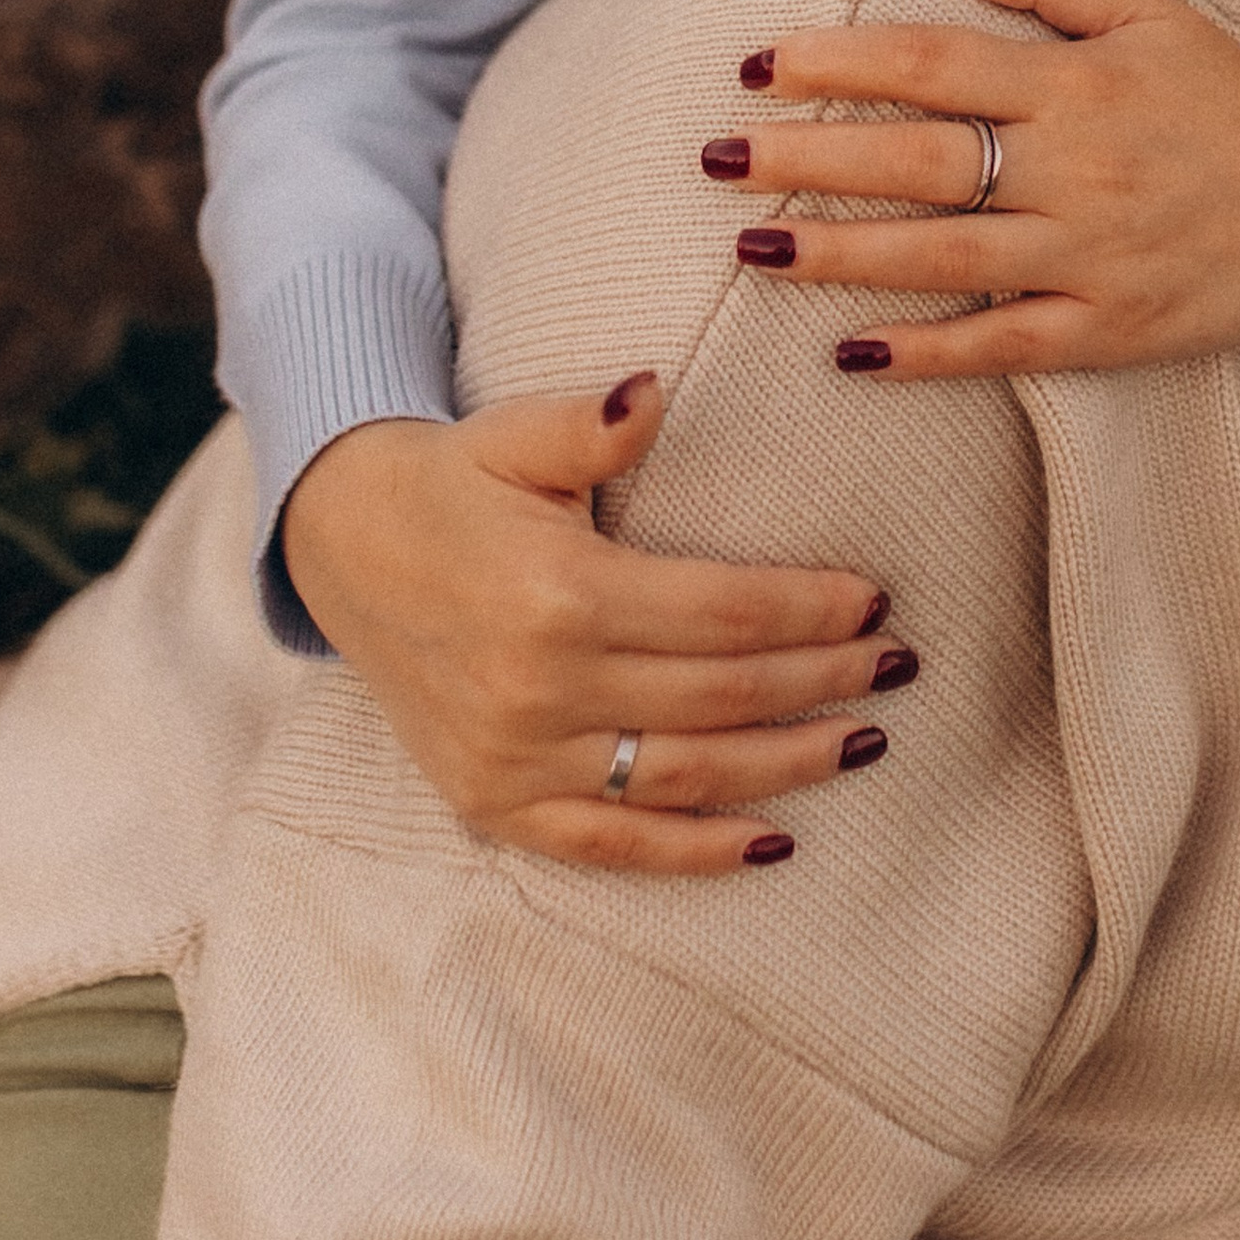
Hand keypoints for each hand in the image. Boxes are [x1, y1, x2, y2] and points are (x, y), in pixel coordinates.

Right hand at [277, 379, 914, 874]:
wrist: (341, 550)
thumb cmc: (454, 481)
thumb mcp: (517, 434)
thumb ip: (593, 422)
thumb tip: (654, 387)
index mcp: (558, 593)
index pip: (723, 613)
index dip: (809, 610)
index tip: (876, 601)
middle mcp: (539, 688)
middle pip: (722, 697)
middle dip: (824, 680)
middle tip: (899, 664)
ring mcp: (515, 758)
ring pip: (685, 776)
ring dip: (789, 763)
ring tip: (867, 737)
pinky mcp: (495, 804)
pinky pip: (611, 846)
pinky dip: (697, 852)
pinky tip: (776, 839)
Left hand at [710, 0, 1239, 377]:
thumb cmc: (1230, 91)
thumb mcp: (1144, 12)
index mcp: (1074, 86)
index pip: (931, 68)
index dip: (837, 64)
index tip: (757, 65)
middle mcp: (1072, 170)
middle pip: (917, 162)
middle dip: (806, 159)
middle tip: (715, 158)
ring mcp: (1089, 256)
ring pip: (943, 257)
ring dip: (840, 253)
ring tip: (754, 248)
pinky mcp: (1110, 327)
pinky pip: (1004, 343)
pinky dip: (928, 351)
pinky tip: (852, 352)